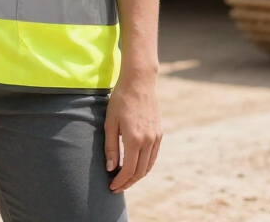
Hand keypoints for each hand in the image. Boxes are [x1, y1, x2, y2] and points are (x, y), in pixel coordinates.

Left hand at [105, 67, 161, 191]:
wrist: (139, 81)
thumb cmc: (120, 99)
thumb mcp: (110, 121)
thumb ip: (110, 146)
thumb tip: (110, 168)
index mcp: (134, 139)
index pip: (128, 169)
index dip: (120, 181)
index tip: (111, 187)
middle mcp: (148, 141)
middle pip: (140, 172)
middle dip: (128, 182)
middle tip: (117, 187)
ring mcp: (156, 137)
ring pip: (148, 166)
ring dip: (137, 176)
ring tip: (125, 179)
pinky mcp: (159, 133)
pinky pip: (153, 156)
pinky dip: (145, 165)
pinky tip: (136, 165)